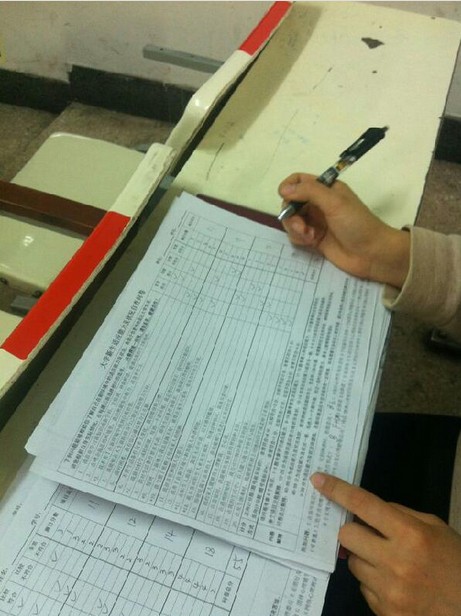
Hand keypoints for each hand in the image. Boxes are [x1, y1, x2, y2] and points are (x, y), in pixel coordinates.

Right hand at [278, 173, 409, 288]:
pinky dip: (299, 238)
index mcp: (326, 189)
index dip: (289, 187)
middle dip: (291, 214)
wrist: (372, 254)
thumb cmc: (357, 224)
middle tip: (301, 226)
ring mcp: (316, 222)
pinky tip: (311, 243)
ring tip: (309, 237)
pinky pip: (296, 235)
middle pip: (291, 202)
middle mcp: (319, 203)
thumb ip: (309, 192)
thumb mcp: (334, 202)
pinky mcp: (314, 239)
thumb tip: (283, 189)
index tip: (285, 198)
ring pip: (292, 220)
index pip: (299, 180)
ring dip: (295, 228)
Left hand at [311, 472, 460, 615]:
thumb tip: (365, 510)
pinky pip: (364, 589)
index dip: (337, 490)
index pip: (364, 505)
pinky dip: (373, 582)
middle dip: (353, 531)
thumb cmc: (455, 562)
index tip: (318, 480)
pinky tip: (395, 583)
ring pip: (352, 563)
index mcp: (410, 534)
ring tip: (390, 562)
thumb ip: (399, 514)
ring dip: (364, 558)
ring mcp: (389, 591)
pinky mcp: (386, 613)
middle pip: (347, 536)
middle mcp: (396, 562)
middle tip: (368, 534)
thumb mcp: (434, 528)